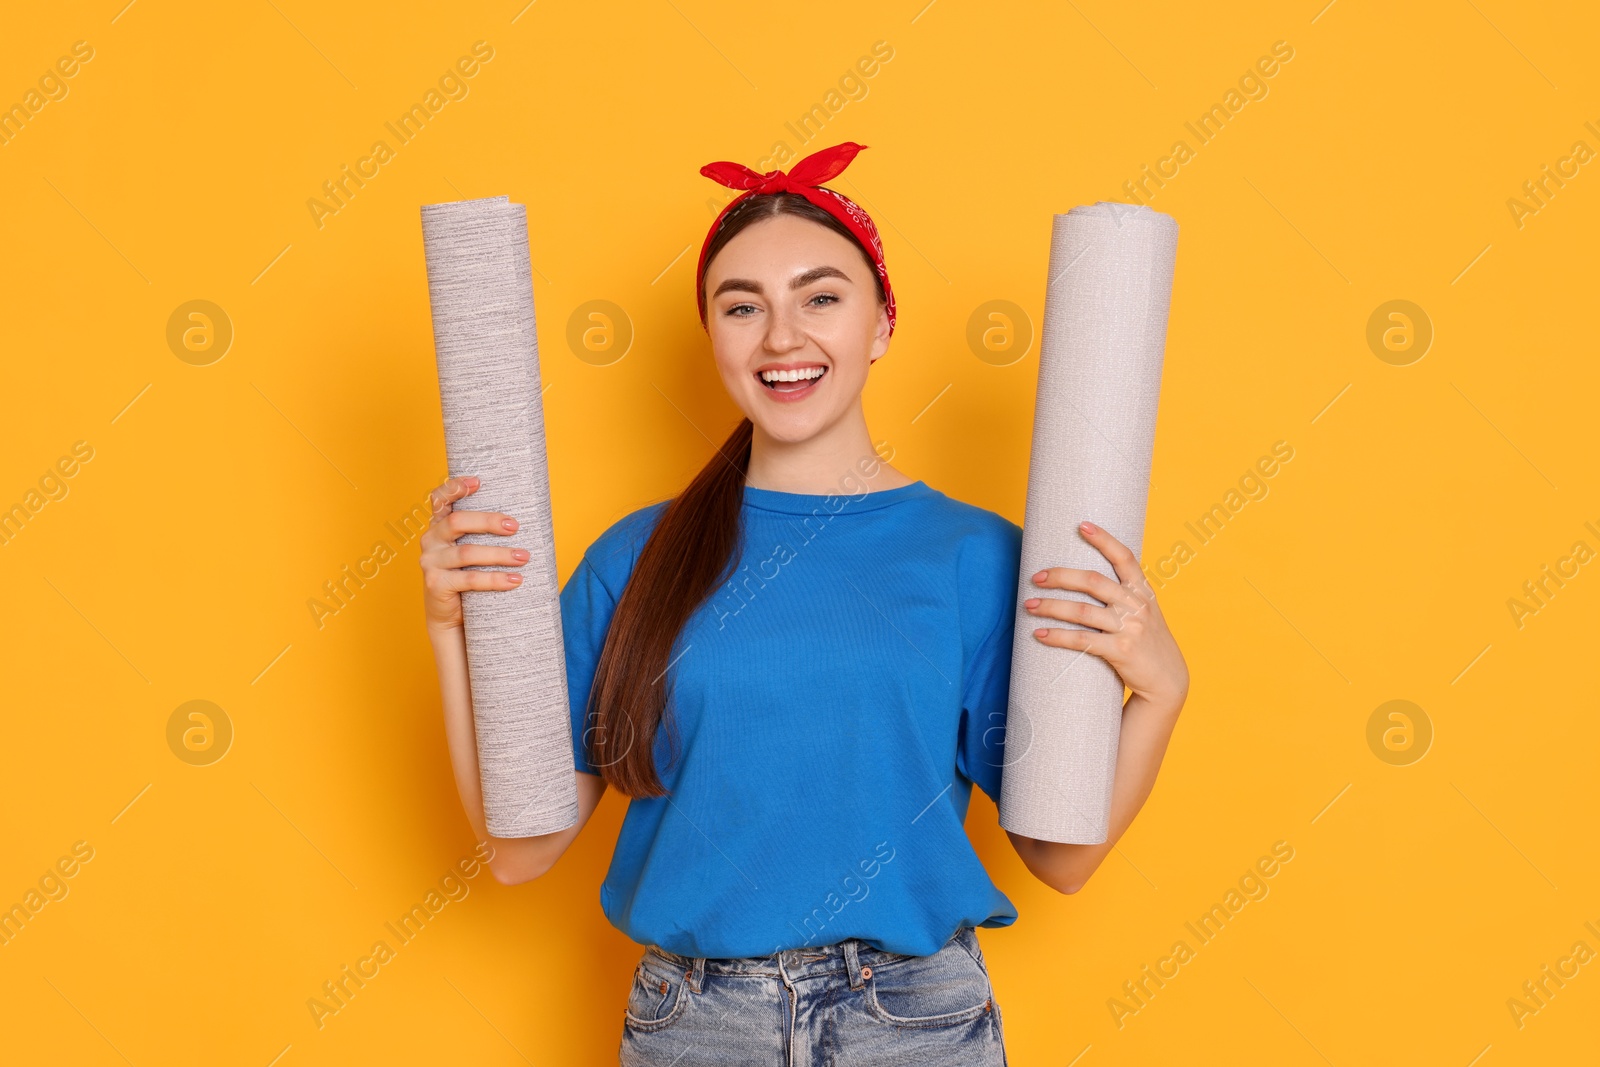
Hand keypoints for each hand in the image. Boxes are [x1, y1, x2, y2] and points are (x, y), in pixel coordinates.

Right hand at [418, 475, 527, 630]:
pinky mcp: (436, 584)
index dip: (454, 487)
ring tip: (524, 557)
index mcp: (439, 525)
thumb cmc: (468, 576)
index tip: (478, 482)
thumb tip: (521, 521)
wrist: (451, 616)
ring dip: (500, 554)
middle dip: (489, 521)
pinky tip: (515, 580)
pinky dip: (495, 579)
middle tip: (515, 527)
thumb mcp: (472, 550)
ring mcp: (430, 562)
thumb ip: (482, 533)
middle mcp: (430, 540)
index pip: (439, 498)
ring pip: (467, 553)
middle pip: (457, 522)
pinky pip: (470, 579)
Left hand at [1024, 520, 1188, 711]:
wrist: (1168, 680)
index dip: (1104, 539)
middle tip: (1035, 577)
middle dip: (1059, 576)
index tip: (1082, 525)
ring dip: (1050, 607)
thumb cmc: (1148, 642)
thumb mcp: (1145, 611)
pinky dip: (1057, 636)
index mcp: (1143, 591)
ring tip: (1029, 606)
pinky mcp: (1120, 651)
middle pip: (1092, 581)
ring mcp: (1129, 628)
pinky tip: (1039, 634)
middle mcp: (1137, 606)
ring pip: (1080, 611)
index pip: (1124, 557)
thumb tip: (1089, 576)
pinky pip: (1081, 640)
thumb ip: (1125, 594)